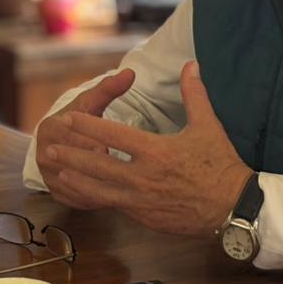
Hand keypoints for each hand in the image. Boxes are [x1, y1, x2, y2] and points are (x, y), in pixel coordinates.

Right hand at [35, 68, 136, 209]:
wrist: (59, 139)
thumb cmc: (79, 117)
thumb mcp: (91, 102)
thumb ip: (109, 88)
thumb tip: (131, 72)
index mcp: (50, 129)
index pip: (76, 139)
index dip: (97, 144)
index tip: (113, 148)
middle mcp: (43, 155)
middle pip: (77, 164)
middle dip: (100, 167)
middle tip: (121, 169)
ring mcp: (48, 177)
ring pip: (78, 186)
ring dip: (100, 187)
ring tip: (122, 186)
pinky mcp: (55, 194)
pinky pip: (78, 201)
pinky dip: (96, 200)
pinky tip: (114, 196)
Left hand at [43, 61, 252, 235]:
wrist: (233, 208)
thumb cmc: (221, 166)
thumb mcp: (208, 126)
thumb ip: (194, 94)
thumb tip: (190, 65)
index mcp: (156, 152)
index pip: (114, 136)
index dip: (89, 126)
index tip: (70, 119)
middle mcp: (143, 177)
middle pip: (97, 165)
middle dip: (71, 155)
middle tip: (50, 147)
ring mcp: (141, 201)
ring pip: (99, 190)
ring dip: (76, 179)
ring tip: (57, 172)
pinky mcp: (144, 217)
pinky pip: (113, 206)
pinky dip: (95, 198)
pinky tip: (85, 192)